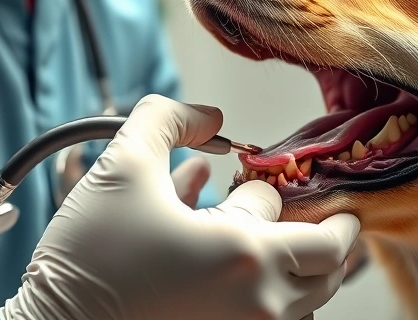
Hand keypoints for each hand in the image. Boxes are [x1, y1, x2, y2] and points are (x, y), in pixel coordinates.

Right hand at [0, 94, 360, 319]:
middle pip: (330, 275)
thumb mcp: (122, 165)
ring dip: (294, 268)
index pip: (320, 231)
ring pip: (303, 305)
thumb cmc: (88, 257)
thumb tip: (210, 117)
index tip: (265, 184)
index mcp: (246, 255)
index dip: (288, 197)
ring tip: (267, 239)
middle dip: (322, 238)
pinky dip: (264, 295)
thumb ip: (169, 119)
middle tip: (302, 212)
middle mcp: (257, 305)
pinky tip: (222, 262)